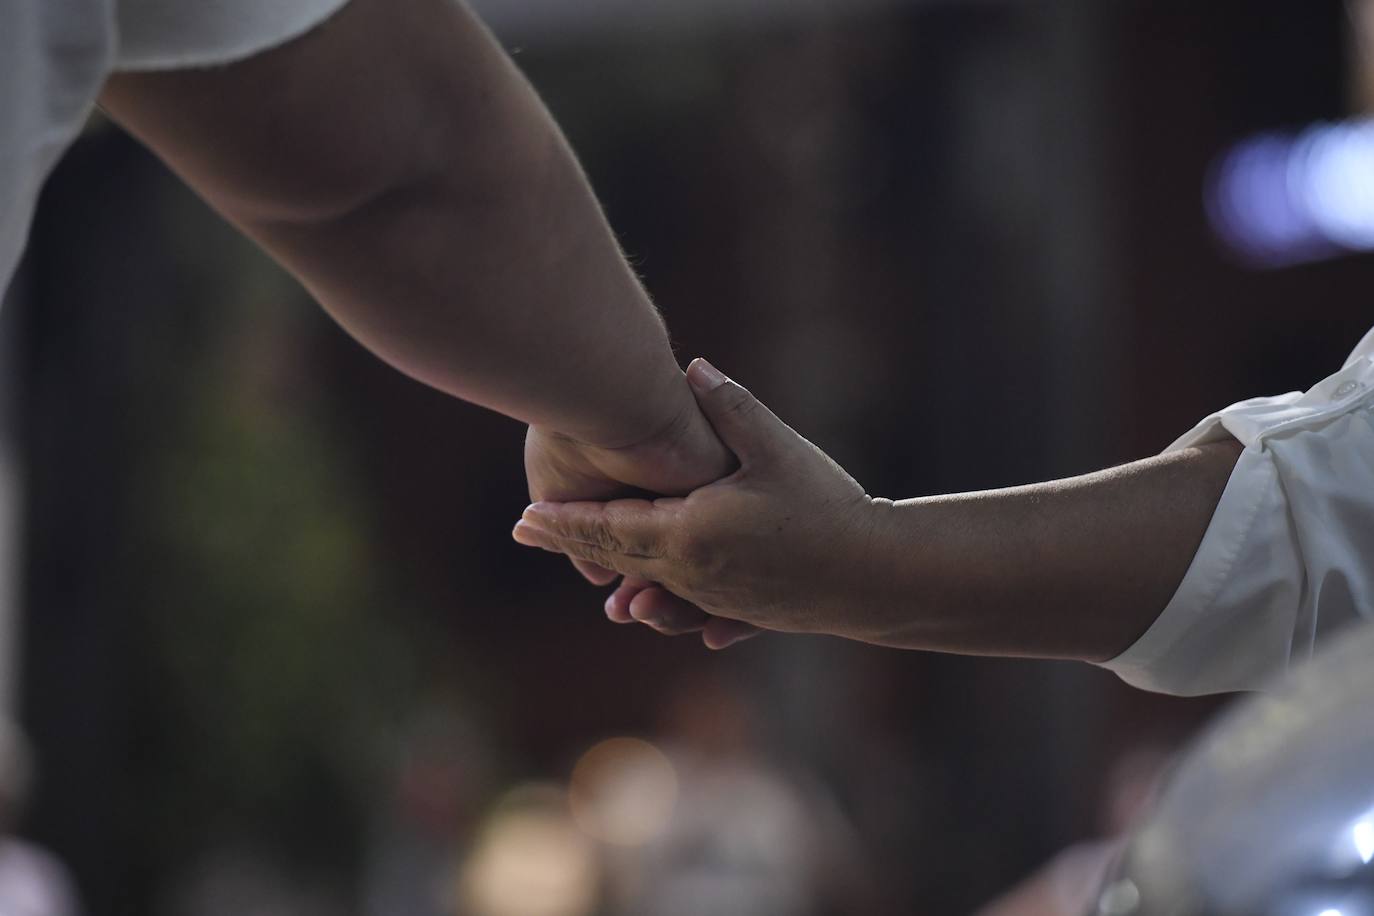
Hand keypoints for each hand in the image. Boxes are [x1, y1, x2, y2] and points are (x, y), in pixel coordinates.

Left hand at [515, 359, 890, 642]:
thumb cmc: (827, 508)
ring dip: (610, 576)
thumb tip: (690, 367)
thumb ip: (730, 409)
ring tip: (575, 565)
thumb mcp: (778, 450)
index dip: (563, 520)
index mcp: (690, 534)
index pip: (609, 528)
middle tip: (526, 530)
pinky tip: (651, 603)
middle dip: (570, 543)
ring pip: (648, 587)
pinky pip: (688, 607)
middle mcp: (691, 573)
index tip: (523, 515)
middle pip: (616, 558)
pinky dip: (661, 600)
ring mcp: (714, 599)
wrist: (877, 577)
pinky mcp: (740, 611)